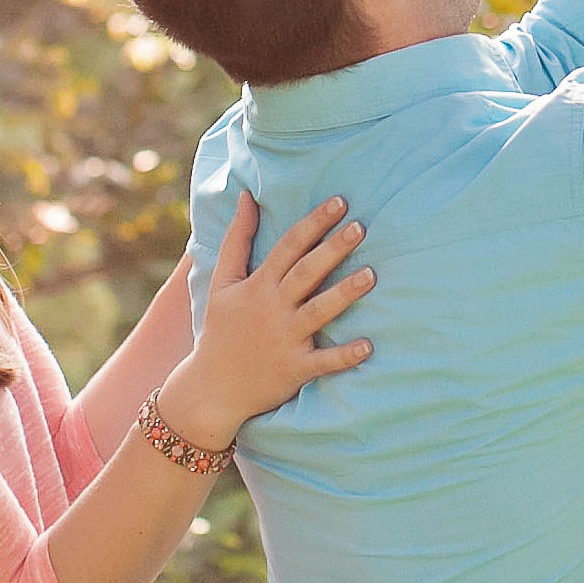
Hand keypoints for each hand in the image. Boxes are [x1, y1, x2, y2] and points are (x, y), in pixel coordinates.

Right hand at [158, 192, 372, 448]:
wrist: (212, 387)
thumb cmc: (221, 328)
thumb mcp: (222, 281)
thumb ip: (236, 239)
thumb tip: (246, 195)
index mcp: (258, 285)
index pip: (288, 246)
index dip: (314, 223)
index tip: (340, 202)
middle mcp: (272, 309)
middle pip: (305, 273)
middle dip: (332, 250)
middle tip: (360, 227)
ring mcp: (285, 340)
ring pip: (318, 312)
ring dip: (344, 294)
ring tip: (371, 275)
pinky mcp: (295, 369)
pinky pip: (323, 362)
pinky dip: (344, 356)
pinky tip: (368, 346)